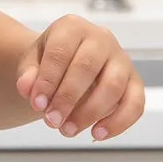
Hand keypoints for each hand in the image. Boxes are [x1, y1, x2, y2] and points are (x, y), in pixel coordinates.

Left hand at [15, 17, 143, 141]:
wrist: (68, 61)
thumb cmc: (50, 60)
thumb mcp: (31, 61)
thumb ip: (27, 74)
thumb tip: (27, 89)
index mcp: (73, 27)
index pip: (60, 52)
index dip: (48, 81)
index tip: (37, 105)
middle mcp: (101, 38)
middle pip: (87, 68)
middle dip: (67, 98)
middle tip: (52, 121)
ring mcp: (122, 59)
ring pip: (113, 86)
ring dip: (89, 113)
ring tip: (68, 130)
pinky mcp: (135, 81)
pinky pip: (135, 103)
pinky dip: (118, 122)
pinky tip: (96, 134)